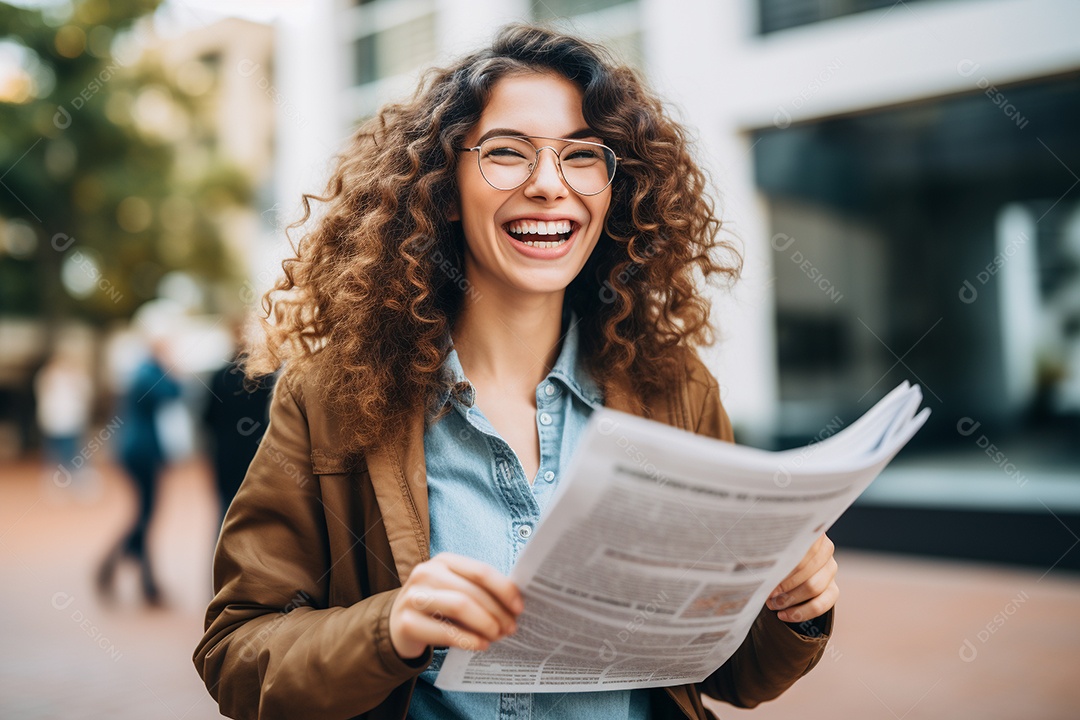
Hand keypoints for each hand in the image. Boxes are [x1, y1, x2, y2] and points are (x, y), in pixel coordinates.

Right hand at [389, 552, 523, 659]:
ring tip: (498, 635)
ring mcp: (414, 596)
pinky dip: (468, 640)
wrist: (397, 625)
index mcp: (444, 560)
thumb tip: (514, 604)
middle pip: (472, 591)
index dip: (504, 589)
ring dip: (485, 624)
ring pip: (460, 606)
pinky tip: (481, 645)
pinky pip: (445, 631)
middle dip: (497, 612)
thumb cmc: (436, 607)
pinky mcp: (407, 622)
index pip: (480, 571)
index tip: (519, 607)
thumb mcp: (455, 590)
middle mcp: (426, 573)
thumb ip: (479, 591)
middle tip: (511, 627)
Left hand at [766, 533, 837, 622]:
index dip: (785, 565)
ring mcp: (831, 568)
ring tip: (772, 605)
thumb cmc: (770, 556)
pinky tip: (785, 615)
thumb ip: (767, 551)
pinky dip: (802, 612)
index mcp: (809, 532)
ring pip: (815, 586)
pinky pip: (824, 604)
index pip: (802, 547)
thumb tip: (756, 562)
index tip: (767, 578)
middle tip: (767, 594)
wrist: (781, 570)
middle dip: (785, 584)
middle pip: (808, 568)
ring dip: (791, 599)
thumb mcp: (767, 549)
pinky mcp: (833, 588)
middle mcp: (825, 548)